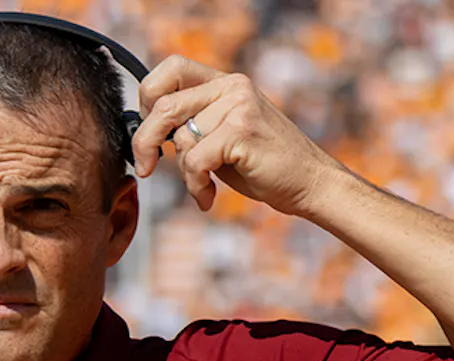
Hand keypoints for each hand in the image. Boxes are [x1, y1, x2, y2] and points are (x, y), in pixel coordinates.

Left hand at [132, 56, 346, 215]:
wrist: (310, 182)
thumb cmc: (261, 165)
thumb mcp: (221, 136)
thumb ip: (191, 124)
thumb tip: (144, 131)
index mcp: (225, 82)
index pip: (171, 69)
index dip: (148, 98)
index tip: (147, 130)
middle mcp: (232, 86)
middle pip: (164, 105)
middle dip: (145, 141)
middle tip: (146, 167)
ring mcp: (239, 106)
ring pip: (181, 139)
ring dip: (185, 174)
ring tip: (203, 187)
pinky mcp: (242, 131)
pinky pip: (195, 161)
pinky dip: (195, 185)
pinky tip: (207, 197)